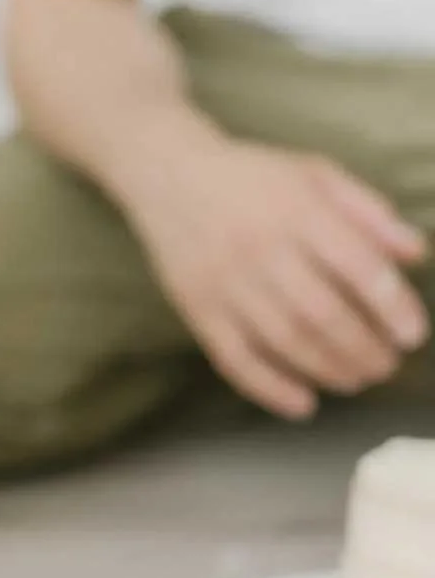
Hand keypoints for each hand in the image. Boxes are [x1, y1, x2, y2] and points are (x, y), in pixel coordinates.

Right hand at [127, 140, 427, 418]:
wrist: (168, 175)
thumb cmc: (253, 176)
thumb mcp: (316, 173)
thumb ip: (369, 210)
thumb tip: (415, 254)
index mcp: (298, 211)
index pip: (358, 267)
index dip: (392, 307)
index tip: (412, 335)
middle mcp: (261, 249)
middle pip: (322, 314)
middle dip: (364, 350)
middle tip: (387, 365)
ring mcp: (225, 283)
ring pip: (283, 341)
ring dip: (327, 370)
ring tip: (355, 379)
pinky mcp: (197, 308)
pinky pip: (233, 357)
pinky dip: (269, 387)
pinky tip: (302, 404)